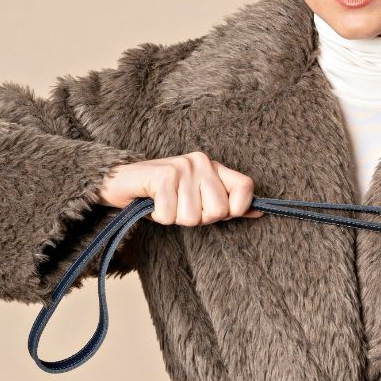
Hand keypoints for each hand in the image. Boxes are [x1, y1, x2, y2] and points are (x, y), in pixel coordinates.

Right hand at [98, 151, 264, 225]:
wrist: (122, 182)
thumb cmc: (163, 193)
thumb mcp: (199, 197)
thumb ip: (228, 203)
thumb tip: (259, 213)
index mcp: (213, 166)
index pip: (246, 188)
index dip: (236, 209)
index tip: (215, 213)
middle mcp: (201, 162)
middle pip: (219, 212)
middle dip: (198, 218)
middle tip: (180, 207)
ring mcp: (182, 167)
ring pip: (193, 217)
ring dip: (175, 218)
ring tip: (166, 204)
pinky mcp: (163, 176)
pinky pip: (171, 215)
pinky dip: (160, 216)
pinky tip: (154, 203)